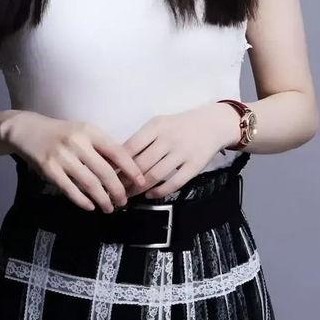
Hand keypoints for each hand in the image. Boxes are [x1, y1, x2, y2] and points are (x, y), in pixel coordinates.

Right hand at [0, 111, 145, 211]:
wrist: (28, 130)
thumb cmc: (61, 133)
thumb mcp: (83, 132)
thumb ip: (100, 148)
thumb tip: (124, 170)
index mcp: (90, 131)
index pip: (117, 152)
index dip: (131, 169)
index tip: (141, 182)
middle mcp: (77, 143)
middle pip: (105, 172)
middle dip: (118, 190)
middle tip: (123, 202)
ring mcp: (62, 156)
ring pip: (89, 184)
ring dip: (103, 199)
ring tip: (109, 208)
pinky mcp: (49, 169)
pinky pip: (70, 189)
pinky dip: (82, 201)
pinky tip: (90, 206)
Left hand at [116, 103, 236, 199]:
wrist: (212, 124)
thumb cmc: (178, 126)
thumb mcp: (158, 125)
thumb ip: (140, 140)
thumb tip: (116, 160)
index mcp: (155, 126)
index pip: (130, 147)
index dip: (117, 163)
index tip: (107, 174)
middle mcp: (168, 139)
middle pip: (141, 164)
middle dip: (125, 180)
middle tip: (115, 190)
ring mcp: (182, 153)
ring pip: (155, 175)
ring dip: (139, 189)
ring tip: (129, 195)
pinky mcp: (194, 166)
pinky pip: (174, 183)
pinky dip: (159, 191)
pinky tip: (150, 194)